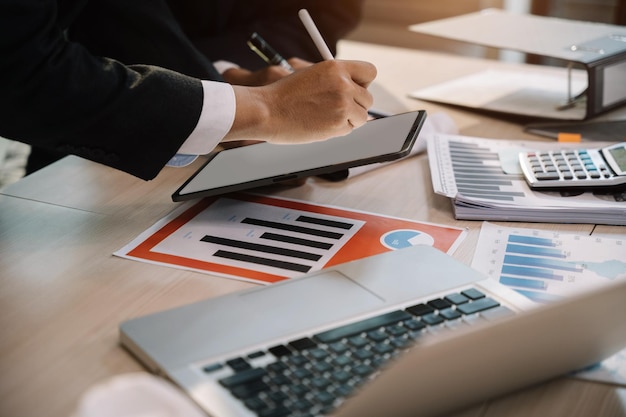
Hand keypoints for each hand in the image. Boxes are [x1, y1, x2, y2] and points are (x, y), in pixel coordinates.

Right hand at [224, 59, 375, 143]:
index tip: (356, 89)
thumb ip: (335, 79)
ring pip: (362, 116)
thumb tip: (358, 92)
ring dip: (348, 119)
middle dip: (356, 105)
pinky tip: (320, 124)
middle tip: (338, 108)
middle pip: (368, 98)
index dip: (364, 83)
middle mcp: (343, 84)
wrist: (267, 111)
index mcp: (336, 67)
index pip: (369, 72)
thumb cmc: (284, 94)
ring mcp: (342, 105)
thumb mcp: (311, 74)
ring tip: (326, 117)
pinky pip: (349, 129)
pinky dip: (338, 130)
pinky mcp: (338, 125)